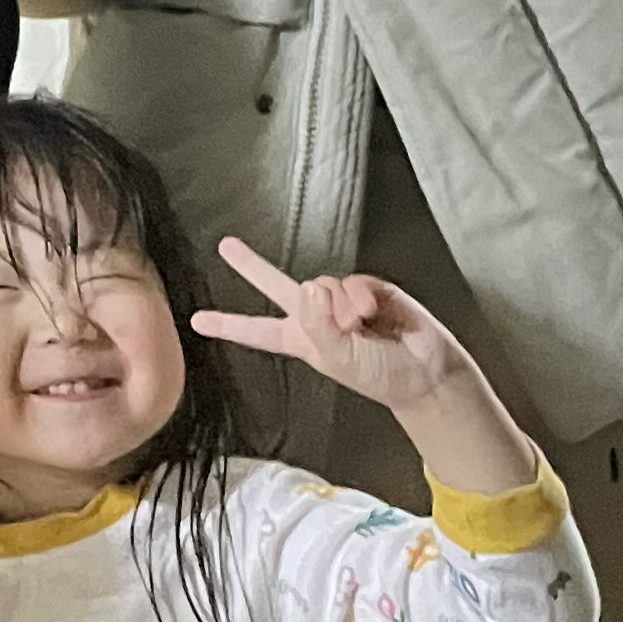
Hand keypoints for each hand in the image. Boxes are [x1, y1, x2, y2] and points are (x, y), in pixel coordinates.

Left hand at [192, 235, 539, 495]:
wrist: (425, 370)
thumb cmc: (380, 375)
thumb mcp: (338, 357)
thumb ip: (319, 323)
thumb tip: (310, 286)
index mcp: (301, 340)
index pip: (257, 331)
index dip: (227, 325)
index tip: (197, 320)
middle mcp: (316, 318)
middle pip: (277, 286)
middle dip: (252, 265)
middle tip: (227, 246)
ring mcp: (341, 302)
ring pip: (323, 284)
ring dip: (340, 305)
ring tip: (360, 326)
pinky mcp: (368, 289)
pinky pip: (351, 281)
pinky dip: (360, 297)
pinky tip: (375, 313)